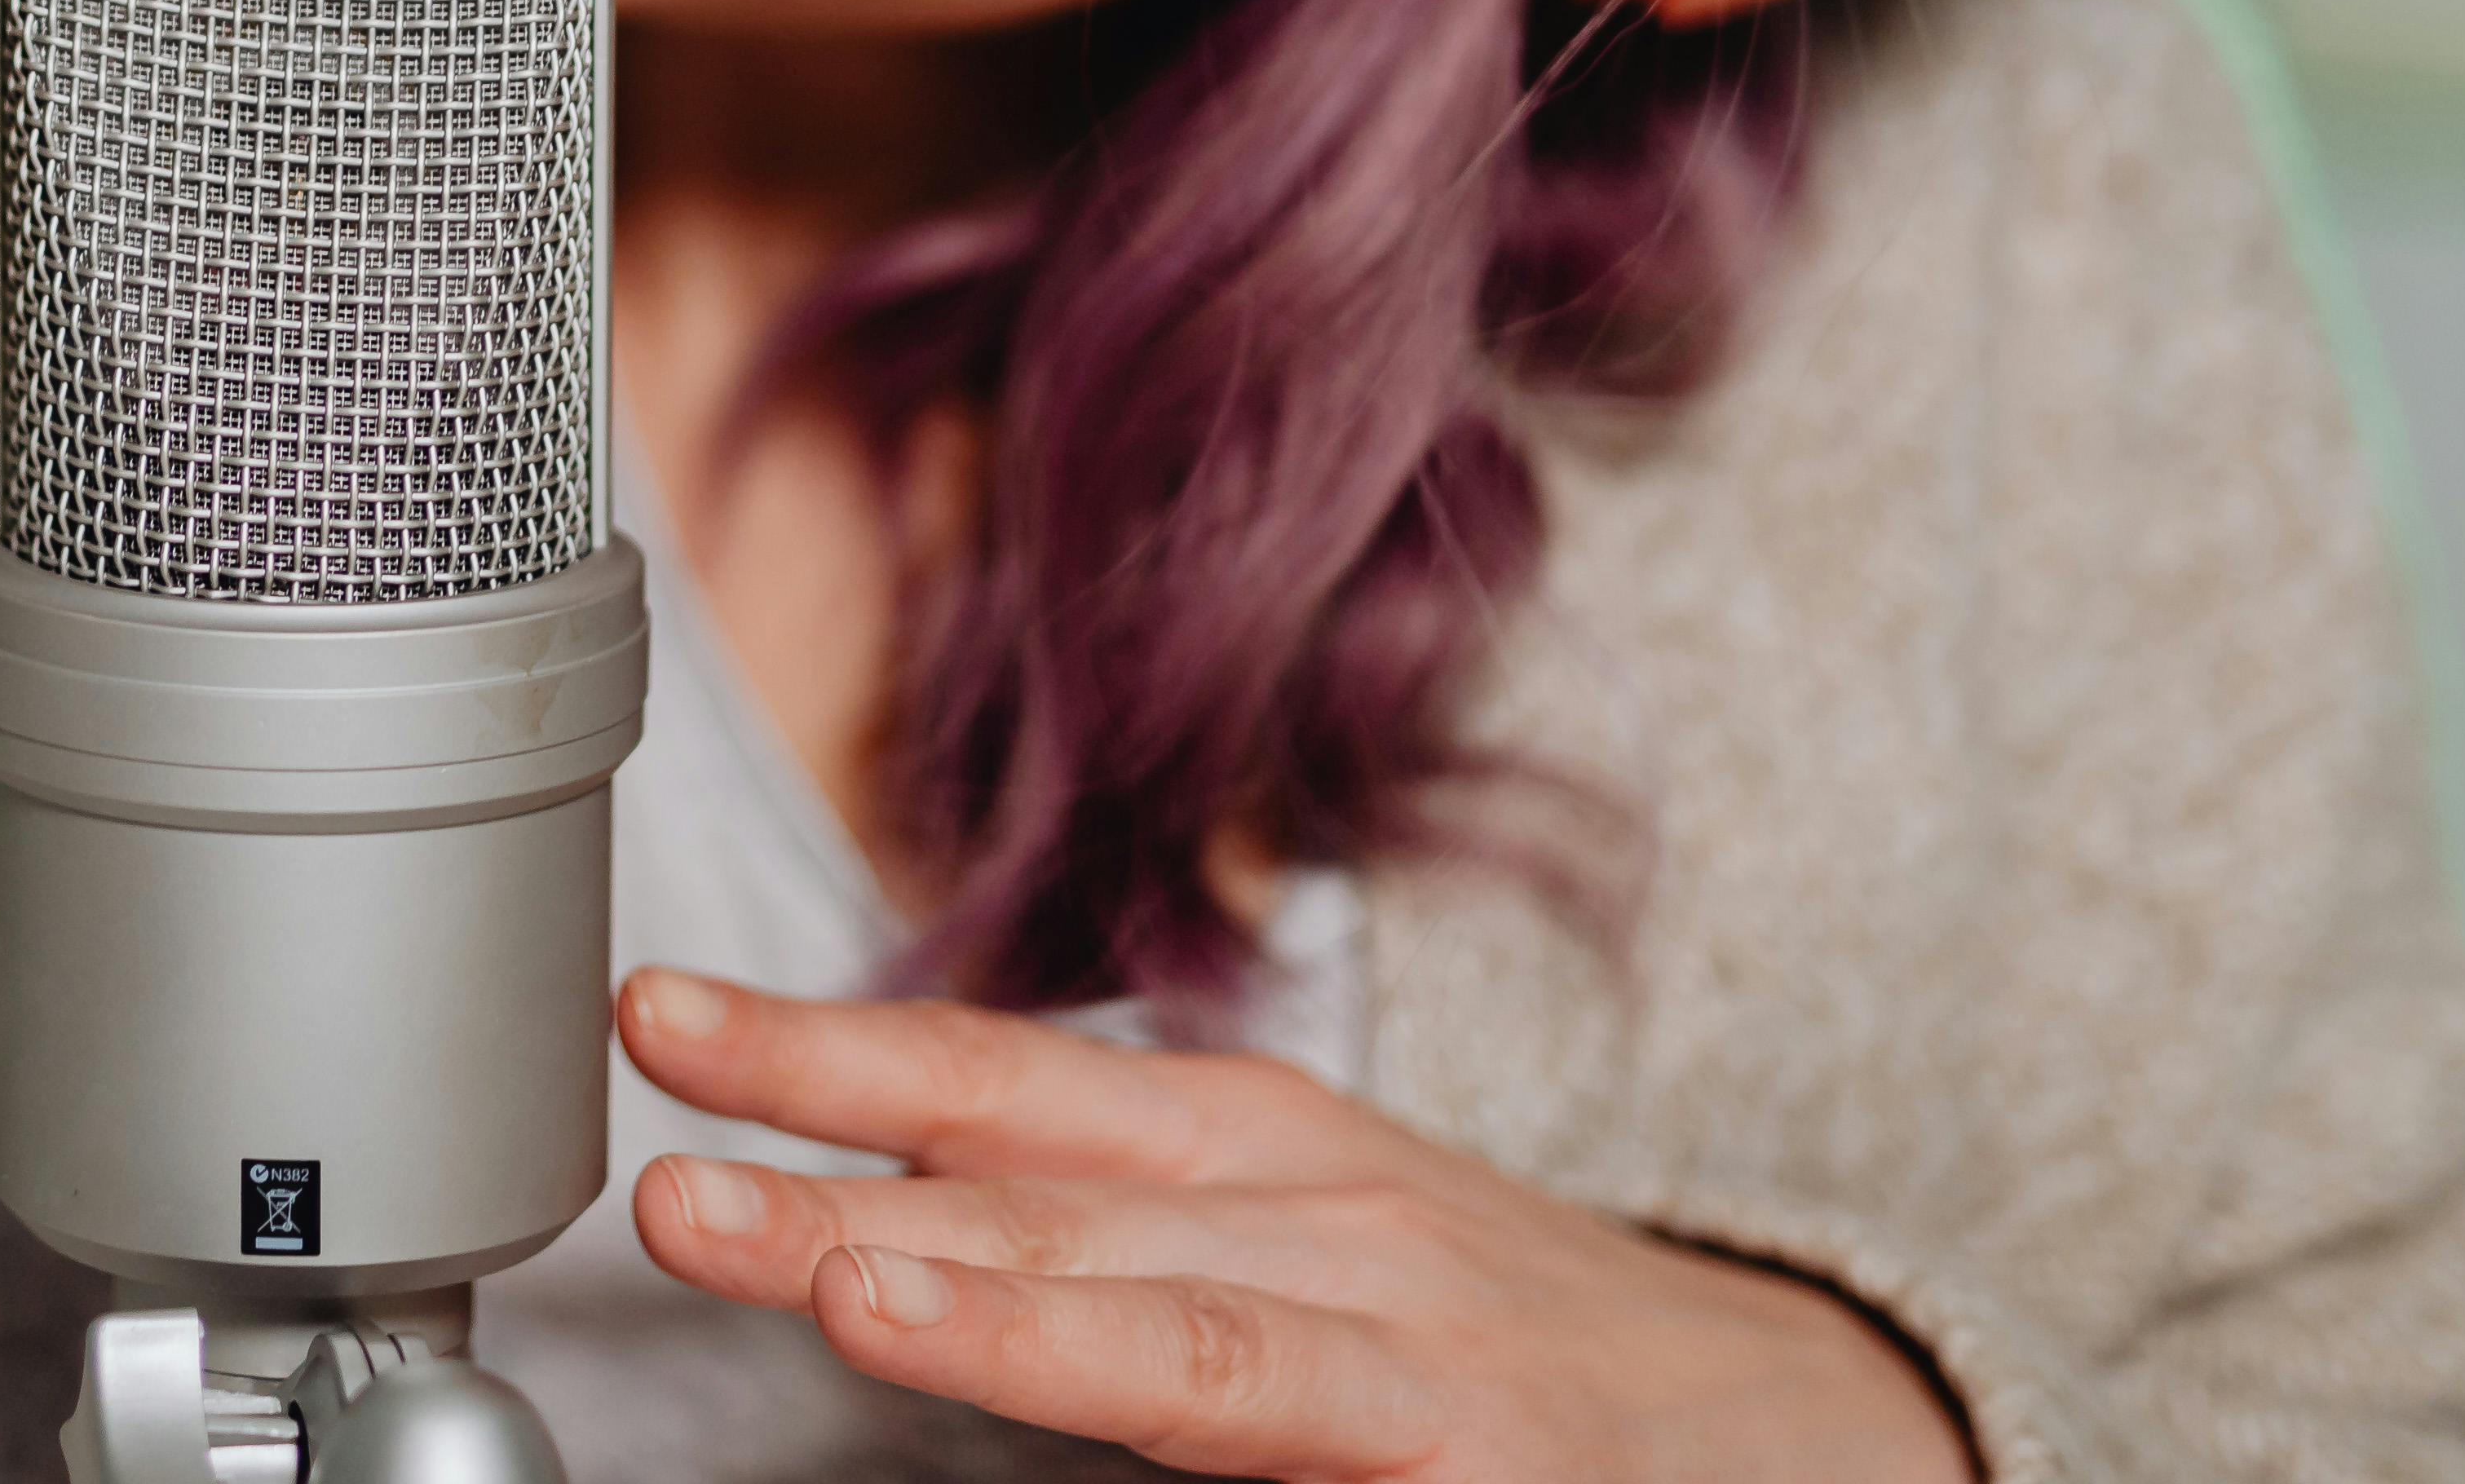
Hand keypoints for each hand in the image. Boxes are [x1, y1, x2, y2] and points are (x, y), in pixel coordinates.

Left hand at [618, 968, 1974, 1483]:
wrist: (1806, 1417)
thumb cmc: (1491, 1328)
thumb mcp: (1285, 1229)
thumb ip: (1094, 1230)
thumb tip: (856, 1243)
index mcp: (1243, 1149)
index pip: (998, 1084)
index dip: (825, 1054)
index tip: (658, 1026)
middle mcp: (1322, 1225)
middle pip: (1052, 1203)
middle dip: (848, 1193)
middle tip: (675, 1191)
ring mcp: (1418, 1357)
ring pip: (1188, 1341)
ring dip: (1018, 1324)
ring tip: (864, 1310)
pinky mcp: (1499, 1478)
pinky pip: (1329, 1464)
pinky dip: (1234, 1453)